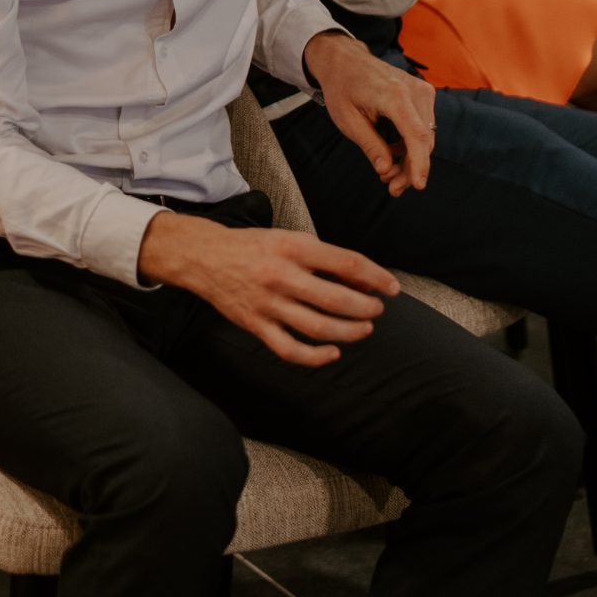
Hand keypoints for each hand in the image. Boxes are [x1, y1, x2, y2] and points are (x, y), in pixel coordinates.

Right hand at [139, 211, 399, 367]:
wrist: (204, 257)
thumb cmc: (253, 247)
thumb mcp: (289, 239)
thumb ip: (321, 257)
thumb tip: (360, 278)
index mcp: (293, 248)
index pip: (347, 263)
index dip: (376, 277)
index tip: (392, 288)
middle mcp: (282, 276)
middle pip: (337, 299)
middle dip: (366, 307)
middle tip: (377, 309)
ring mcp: (268, 304)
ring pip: (319, 327)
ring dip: (350, 331)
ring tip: (364, 328)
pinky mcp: (256, 325)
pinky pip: (290, 349)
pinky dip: (316, 357)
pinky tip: (333, 353)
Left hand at [305, 32, 434, 196]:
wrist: (345, 60)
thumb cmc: (342, 87)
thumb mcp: (347, 120)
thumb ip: (370, 145)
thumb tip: (386, 169)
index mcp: (394, 95)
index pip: (416, 136)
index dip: (419, 164)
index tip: (418, 185)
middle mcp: (414, 90)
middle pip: (424, 140)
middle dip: (410, 168)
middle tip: (393, 188)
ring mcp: (421, 90)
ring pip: (426, 136)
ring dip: (411, 158)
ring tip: (388, 173)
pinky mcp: (422, 93)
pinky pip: (423, 126)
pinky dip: (411, 143)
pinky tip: (393, 153)